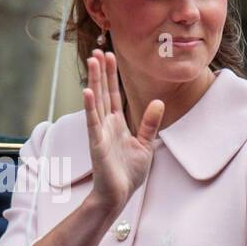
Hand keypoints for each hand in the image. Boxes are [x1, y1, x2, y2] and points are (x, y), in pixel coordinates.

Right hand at [83, 50, 163, 213]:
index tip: (109, 56)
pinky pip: (92, 122)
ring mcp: (100, 133)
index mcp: (117, 124)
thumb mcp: (145, 144)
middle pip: (103, 92)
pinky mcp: (97, 144)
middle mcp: (106, 124)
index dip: (111, 75)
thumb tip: (159, 102)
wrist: (118, 195)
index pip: (113, 94)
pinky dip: (90, 107)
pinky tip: (87, 91)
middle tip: (97, 50)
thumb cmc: (129, 173)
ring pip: (96, 101)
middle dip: (100, 71)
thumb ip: (150, 123)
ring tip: (91, 61)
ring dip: (94, 81)